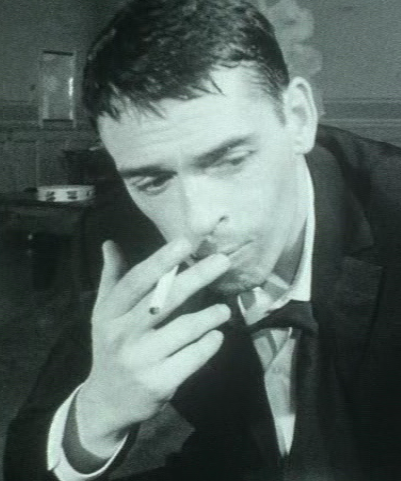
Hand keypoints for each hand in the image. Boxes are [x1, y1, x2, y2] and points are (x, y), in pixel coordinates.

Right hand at [75, 238, 230, 455]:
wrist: (106, 402)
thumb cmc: (111, 347)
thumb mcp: (104, 314)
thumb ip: (113, 278)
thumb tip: (110, 243)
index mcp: (109, 313)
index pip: (136, 281)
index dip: (161, 260)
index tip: (186, 242)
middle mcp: (122, 335)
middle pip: (164, 300)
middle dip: (196, 277)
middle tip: (223, 261)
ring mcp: (141, 360)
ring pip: (184, 329)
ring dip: (210, 316)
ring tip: (224, 309)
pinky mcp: (159, 383)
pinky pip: (193, 358)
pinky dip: (209, 344)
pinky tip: (217, 336)